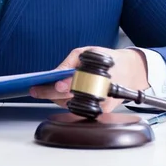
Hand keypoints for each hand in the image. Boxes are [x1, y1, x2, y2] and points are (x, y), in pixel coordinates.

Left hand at [29, 46, 149, 111]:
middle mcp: (99, 94)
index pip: (77, 83)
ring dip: (56, 98)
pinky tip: (56, 94)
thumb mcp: (87, 53)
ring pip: (71, 104)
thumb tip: (54, 74)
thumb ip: (69, 63)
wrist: (130, 71)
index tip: (55, 84)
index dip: (64, 85)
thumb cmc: (107, 59)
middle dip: (50, 93)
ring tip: (41, 90)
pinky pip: (78, 108)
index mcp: (97, 76)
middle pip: (70, 97)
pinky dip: (66, 101)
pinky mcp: (100, 112)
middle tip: (35, 90)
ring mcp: (100, 105)